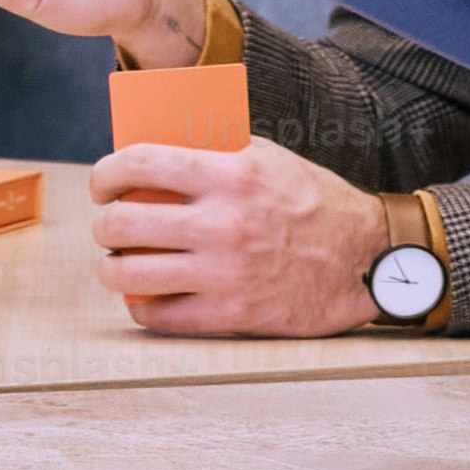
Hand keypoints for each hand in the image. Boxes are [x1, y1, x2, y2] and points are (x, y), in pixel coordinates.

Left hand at [82, 132, 392, 334]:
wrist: (366, 258)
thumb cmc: (312, 202)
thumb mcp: (267, 158)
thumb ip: (212, 153)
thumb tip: (151, 154)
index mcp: (231, 175)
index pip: (138, 163)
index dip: (106, 173)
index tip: (104, 184)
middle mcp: (223, 224)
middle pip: (122, 224)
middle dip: (105, 225)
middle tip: (111, 226)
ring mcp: (224, 273)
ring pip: (128, 274)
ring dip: (113, 268)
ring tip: (118, 263)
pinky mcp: (231, 314)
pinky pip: (158, 316)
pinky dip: (141, 307)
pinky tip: (145, 296)